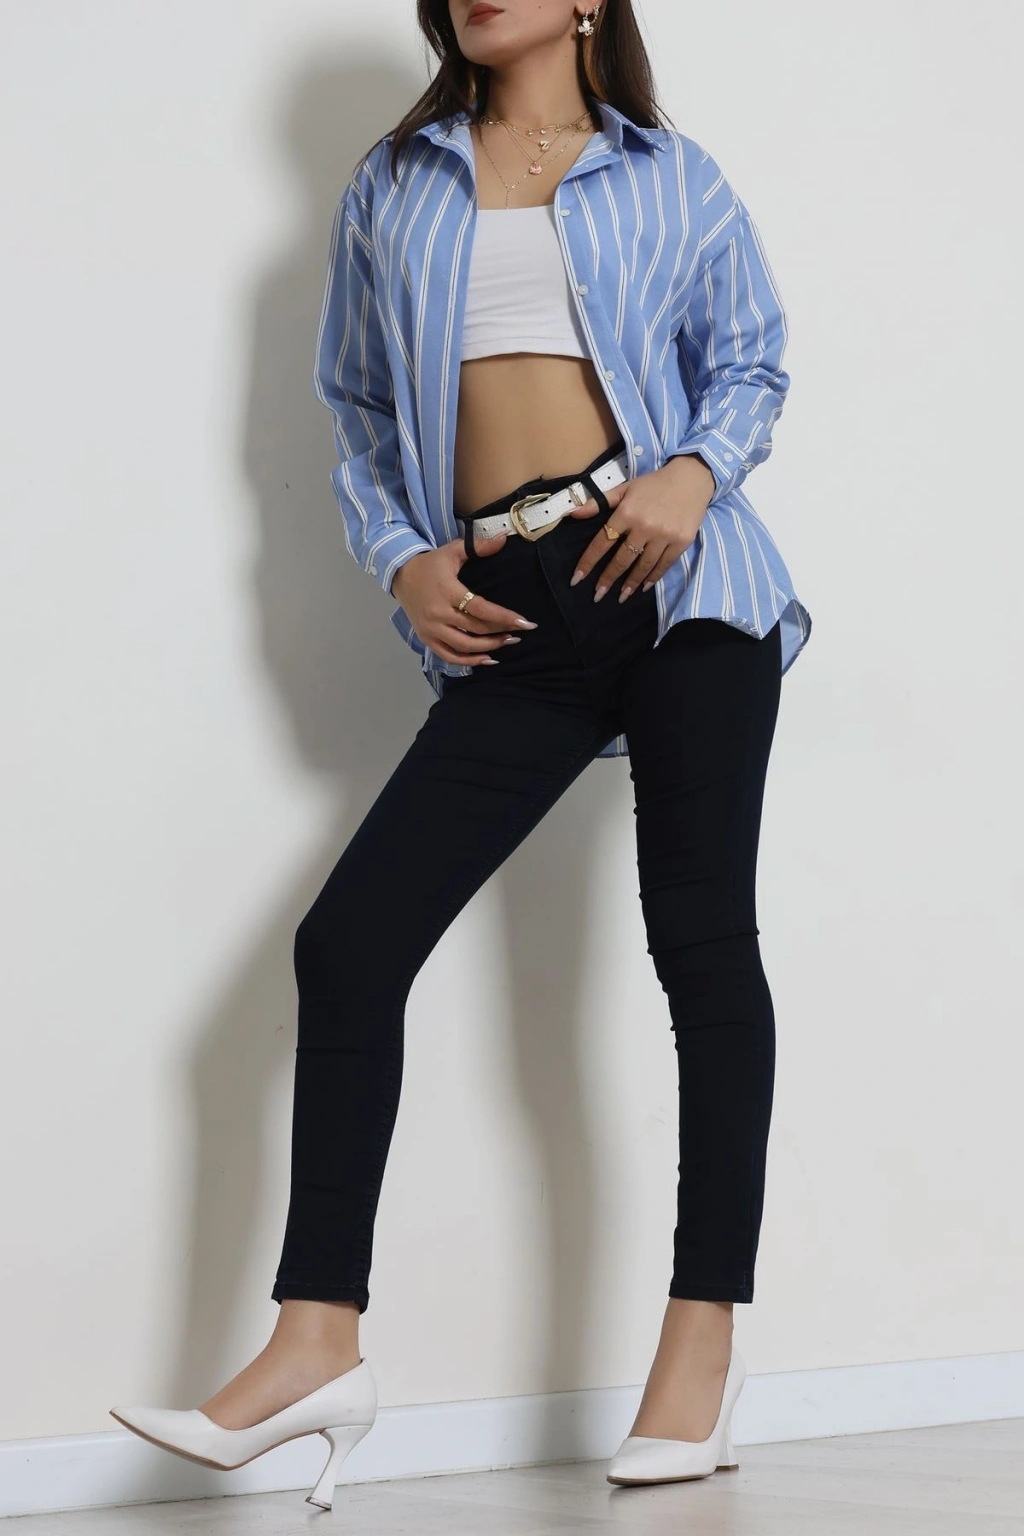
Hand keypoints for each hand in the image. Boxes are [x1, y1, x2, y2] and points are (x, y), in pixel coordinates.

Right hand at [391, 533, 538, 664]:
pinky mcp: (426, 639)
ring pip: (464, 646)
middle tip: (520, 633)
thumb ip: (479, 546)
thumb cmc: (430, 564)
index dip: (503, 617)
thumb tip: (504, 537)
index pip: (480, 608)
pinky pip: (449, 656)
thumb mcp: (453, 551)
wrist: (400, 575)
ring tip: (507, 643)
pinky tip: (487, 659)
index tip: (525, 623)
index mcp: (448, 591)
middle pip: (475, 629)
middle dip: (501, 633)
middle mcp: (439, 613)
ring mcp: (431, 629)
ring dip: (488, 648)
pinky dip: (468, 661)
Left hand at [565, 455, 715, 600]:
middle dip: (607, 580)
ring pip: (643, 566)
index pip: (602, 542)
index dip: (588, 562)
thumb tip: (572, 513)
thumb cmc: (654, 484)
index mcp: (626, 513)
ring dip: (630, 584)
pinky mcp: (681, 541)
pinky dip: (653, 577)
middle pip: (621, 559)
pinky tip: (644, 587)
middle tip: (597, 596)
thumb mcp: (625, 488)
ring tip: (621, 597)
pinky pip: (664, 565)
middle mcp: (644, 526)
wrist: (691, 477)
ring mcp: (664, 535)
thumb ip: (599, 502)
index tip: (576, 579)